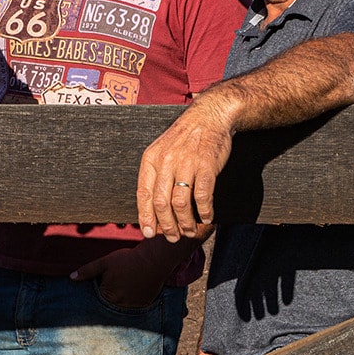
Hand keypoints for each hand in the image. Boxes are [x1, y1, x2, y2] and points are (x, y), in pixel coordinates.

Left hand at [70, 244, 169, 309]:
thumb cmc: (128, 259)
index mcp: (108, 295)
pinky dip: (134, 297)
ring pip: (123, 304)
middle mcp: (120, 304)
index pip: (98, 297)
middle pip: (110, 302)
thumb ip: (88, 271)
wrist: (153, 259)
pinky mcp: (144, 304)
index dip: (101, 286)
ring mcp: (133, 306)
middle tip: (120, 279)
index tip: (108, 278)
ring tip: (128, 281)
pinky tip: (136, 285)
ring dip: (123, 296)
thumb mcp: (105, 262)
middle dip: (112, 292)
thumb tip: (71, 277)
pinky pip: (135, 304)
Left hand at [137, 102, 233, 241]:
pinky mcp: (206, 165)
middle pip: (162, 203)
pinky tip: (207, 217)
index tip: (149, 233)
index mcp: (151, 159)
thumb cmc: (185, 138)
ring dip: (186, 223)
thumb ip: (156, 176)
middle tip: (172, 237)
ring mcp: (186, 163)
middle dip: (166, 225)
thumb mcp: (162, 151)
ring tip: (190, 231)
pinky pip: (203, 196)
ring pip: (181, 203)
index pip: (144, 194)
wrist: (209, 117)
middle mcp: (166, 161)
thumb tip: (151, 208)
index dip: (146, 217)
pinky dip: (205, 211)